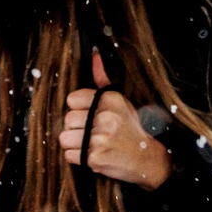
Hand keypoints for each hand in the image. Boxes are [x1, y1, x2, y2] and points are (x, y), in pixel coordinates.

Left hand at [60, 51, 170, 189]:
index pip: (71, 100)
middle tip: (91, 132)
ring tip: (89, 144)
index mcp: (110, 100)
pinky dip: (77, 157)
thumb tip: (94, 52)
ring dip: (74, 143)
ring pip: (64, 137)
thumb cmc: (130, 128)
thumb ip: (102, 79)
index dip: (78, 109)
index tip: (89, 116)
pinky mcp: (95, 158)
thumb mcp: (120, 101)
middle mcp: (105, 117)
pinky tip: (91, 154)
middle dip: (76, 127)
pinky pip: (69, 155)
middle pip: (67, 119)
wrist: (147, 159)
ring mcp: (100, 139)